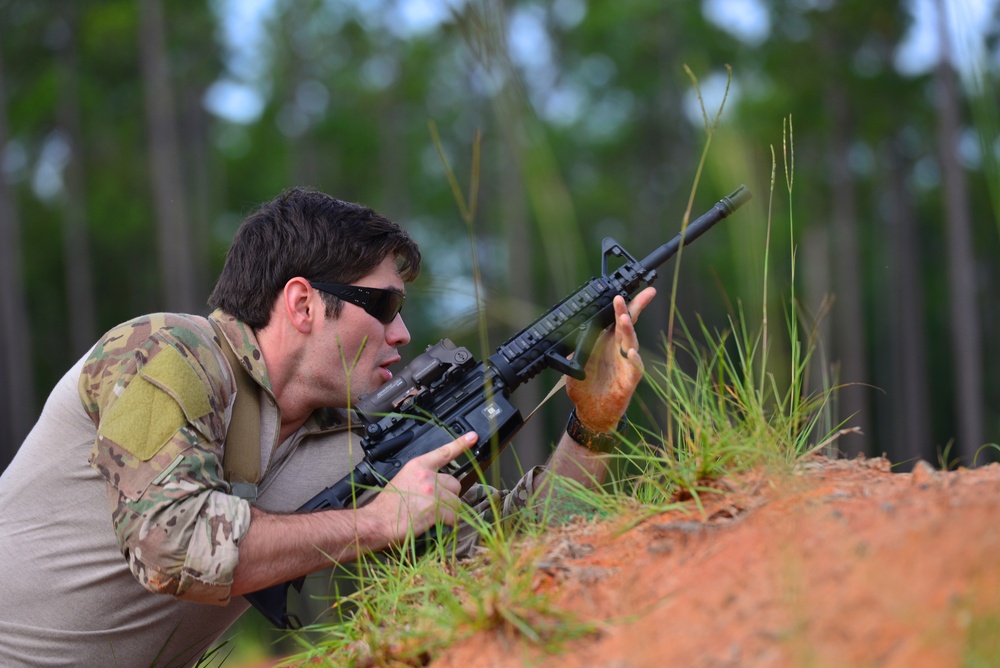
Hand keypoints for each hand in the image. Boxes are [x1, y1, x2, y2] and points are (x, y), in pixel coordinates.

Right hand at [366, 432, 476, 542]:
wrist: (377, 521)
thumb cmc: (387, 505)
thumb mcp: (403, 480)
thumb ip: (422, 478)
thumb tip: (438, 486)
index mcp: (418, 466)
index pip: (444, 452)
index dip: (461, 444)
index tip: (472, 436)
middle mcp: (427, 476)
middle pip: (455, 484)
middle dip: (450, 496)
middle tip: (436, 506)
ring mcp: (432, 492)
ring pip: (456, 502)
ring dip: (449, 512)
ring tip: (433, 517)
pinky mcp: (436, 509)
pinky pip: (454, 516)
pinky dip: (449, 523)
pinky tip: (437, 525)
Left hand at [565, 287, 655, 431]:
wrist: (591, 413)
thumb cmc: (586, 388)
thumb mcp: (574, 363)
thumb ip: (574, 347)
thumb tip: (566, 332)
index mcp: (606, 342)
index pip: (616, 319)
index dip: (622, 305)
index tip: (623, 291)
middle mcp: (619, 349)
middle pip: (628, 324)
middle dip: (630, 308)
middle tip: (627, 296)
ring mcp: (626, 363)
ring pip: (631, 342)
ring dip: (628, 329)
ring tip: (624, 318)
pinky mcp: (630, 379)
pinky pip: (635, 367)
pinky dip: (634, 360)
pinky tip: (631, 354)